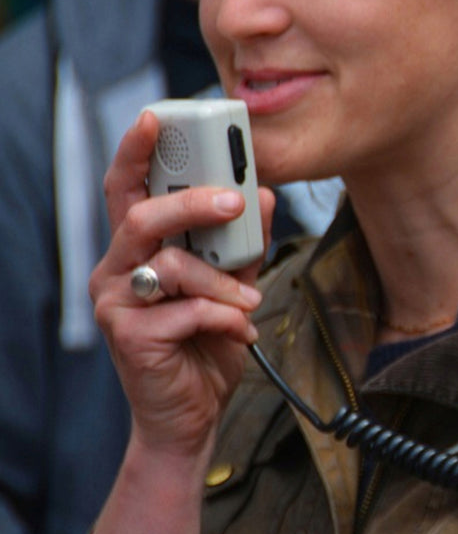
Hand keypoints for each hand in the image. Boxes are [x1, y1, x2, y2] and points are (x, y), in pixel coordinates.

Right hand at [89, 110, 274, 460]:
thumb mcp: (234, 286)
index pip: (127, 189)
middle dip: (194, 204)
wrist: (192, 416)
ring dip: (223, 282)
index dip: (136, 151)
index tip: (158, 117)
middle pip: (143, 217)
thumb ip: (244, 244)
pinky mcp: (129, 338)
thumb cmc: (206, 345)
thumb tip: (264, 194)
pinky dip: (224, 318)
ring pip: (170, 266)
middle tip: (236, 203)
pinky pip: (184, 311)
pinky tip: (239, 331)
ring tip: (249, 304)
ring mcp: (117, 304)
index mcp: (137, 250)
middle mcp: (117, 271)